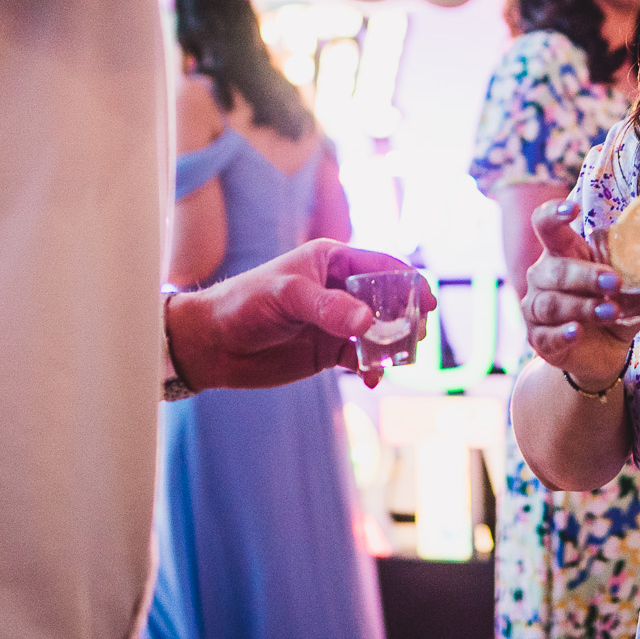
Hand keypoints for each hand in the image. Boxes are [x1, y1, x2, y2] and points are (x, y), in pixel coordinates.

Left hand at [165, 239, 434, 391]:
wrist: (212, 344)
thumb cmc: (244, 304)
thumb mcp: (287, 297)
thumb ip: (328, 308)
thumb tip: (368, 323)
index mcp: (333, 260)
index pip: (382, 266)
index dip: (410, 283)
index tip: (427, 303)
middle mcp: (339, 288)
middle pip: (389, 301)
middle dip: (405, 319)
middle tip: (414, 339)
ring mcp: (336, 321)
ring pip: (380, 332)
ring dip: (392, 347)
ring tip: (394, 362)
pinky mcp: (329, 351)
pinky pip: (363, 358)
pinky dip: (373, 369)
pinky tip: (370, 379)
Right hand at [519, 198, 639, 388]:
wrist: (600, 353)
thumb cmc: (611, 307)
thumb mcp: (635, 291)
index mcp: (564, 253)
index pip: (546, 225)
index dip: (554, 214)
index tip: (573, 210)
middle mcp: (543, 276)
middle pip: (556, 269)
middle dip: (586, 275)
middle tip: (615, 282)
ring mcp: (536, 308)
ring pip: (551, 303)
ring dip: (583, 306)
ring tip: (613, 312)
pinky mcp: (538, 338)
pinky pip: (545, 334)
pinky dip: (562, 333)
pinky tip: (578, 332)